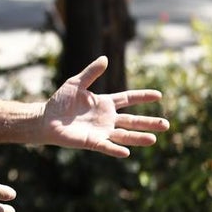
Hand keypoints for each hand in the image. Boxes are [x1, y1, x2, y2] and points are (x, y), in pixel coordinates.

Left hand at [41, 56, 168, 156]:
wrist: (45, 118)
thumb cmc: (59, 101)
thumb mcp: (75, 83)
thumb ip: (91, 72)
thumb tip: (105, 58)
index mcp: (104, 103)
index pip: (128, 99)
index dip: (142, 97)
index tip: (159, 95)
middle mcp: (107, 118)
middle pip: (132, 121)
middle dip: (149, 123)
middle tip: (166, 125)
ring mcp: (101, 131)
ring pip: (124, 135)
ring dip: (138, 138)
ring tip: (153, 139)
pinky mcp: (92, 142)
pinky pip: (106, 146)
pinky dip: (115, 150)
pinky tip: (126, 152)